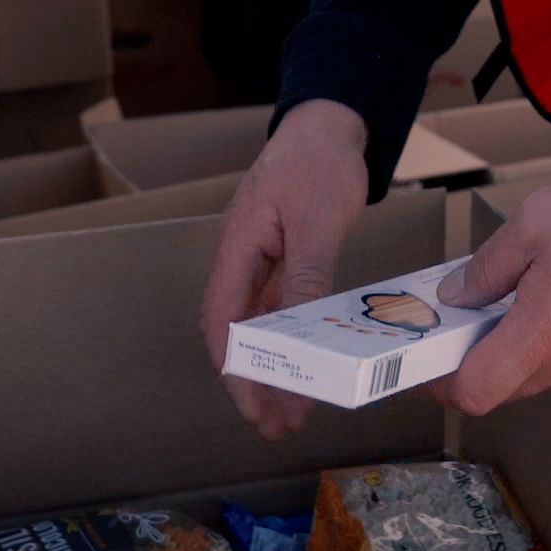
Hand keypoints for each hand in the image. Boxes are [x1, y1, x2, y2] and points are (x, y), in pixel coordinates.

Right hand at [201, 100, 373, 438]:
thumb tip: (299, 327)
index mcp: (237, 248)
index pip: (223, 322)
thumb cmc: (317, 161)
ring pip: (255, 328)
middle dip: (249, 384)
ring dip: (270, 370)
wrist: (327, 123)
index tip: (254, 405)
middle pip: (232, 334)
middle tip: (276, 427)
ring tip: (291, 413)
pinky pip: (278, 313)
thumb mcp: (317, 219)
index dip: (236, 369)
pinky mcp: (281, 261)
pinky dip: (288, 344)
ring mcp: (259, 262)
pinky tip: (306, 368)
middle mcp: (240, 260)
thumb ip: (306, 272)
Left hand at [435, 149, 550, 415]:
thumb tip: (457, 296)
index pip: (479, 392)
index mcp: (547, 330)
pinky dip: (543, 338)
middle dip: (472, 361)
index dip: (442, 383)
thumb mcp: (533, 222)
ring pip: (537, 373)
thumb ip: (487, 268)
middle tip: (453, 321)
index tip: (425, 359)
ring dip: (509, 349)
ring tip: (498, 300)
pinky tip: (543, 295)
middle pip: (506, 387)